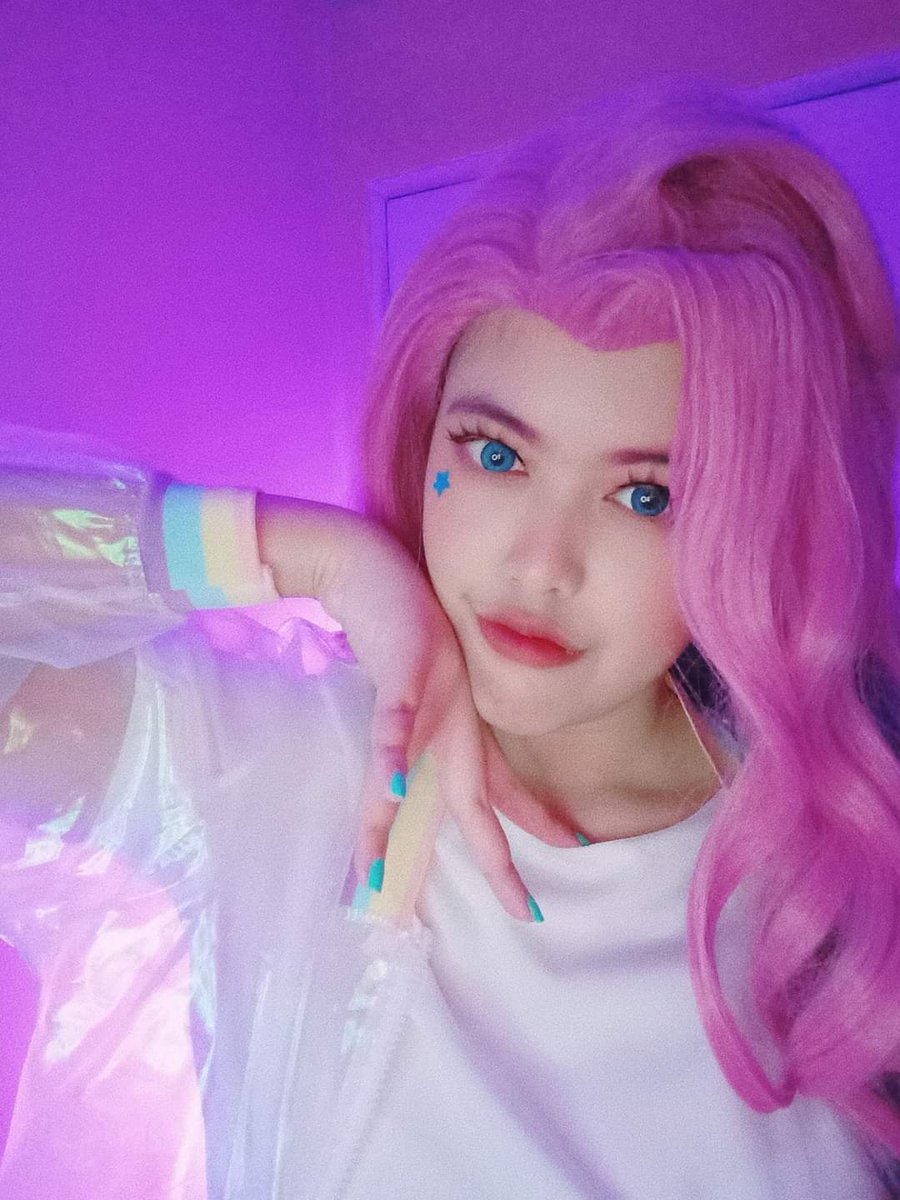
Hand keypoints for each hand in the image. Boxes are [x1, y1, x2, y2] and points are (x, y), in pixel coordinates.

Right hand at [324, 520, 535, 922]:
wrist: (376, 571)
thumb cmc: (406, 633)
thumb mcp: (426, 694)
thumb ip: (428, 742)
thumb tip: (413, 787)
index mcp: (462, 729)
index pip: (501, 792)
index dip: (534, 825)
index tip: (562, 864)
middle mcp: (454, 722)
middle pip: (476, 802)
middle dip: (497, 860)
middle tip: (526, 913)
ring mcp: (430, 698)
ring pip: (432, 771)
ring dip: (434, 820)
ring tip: (427, 866)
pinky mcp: (401, 670)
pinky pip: (394, 718)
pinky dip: (392, 752)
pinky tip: (388, 784)